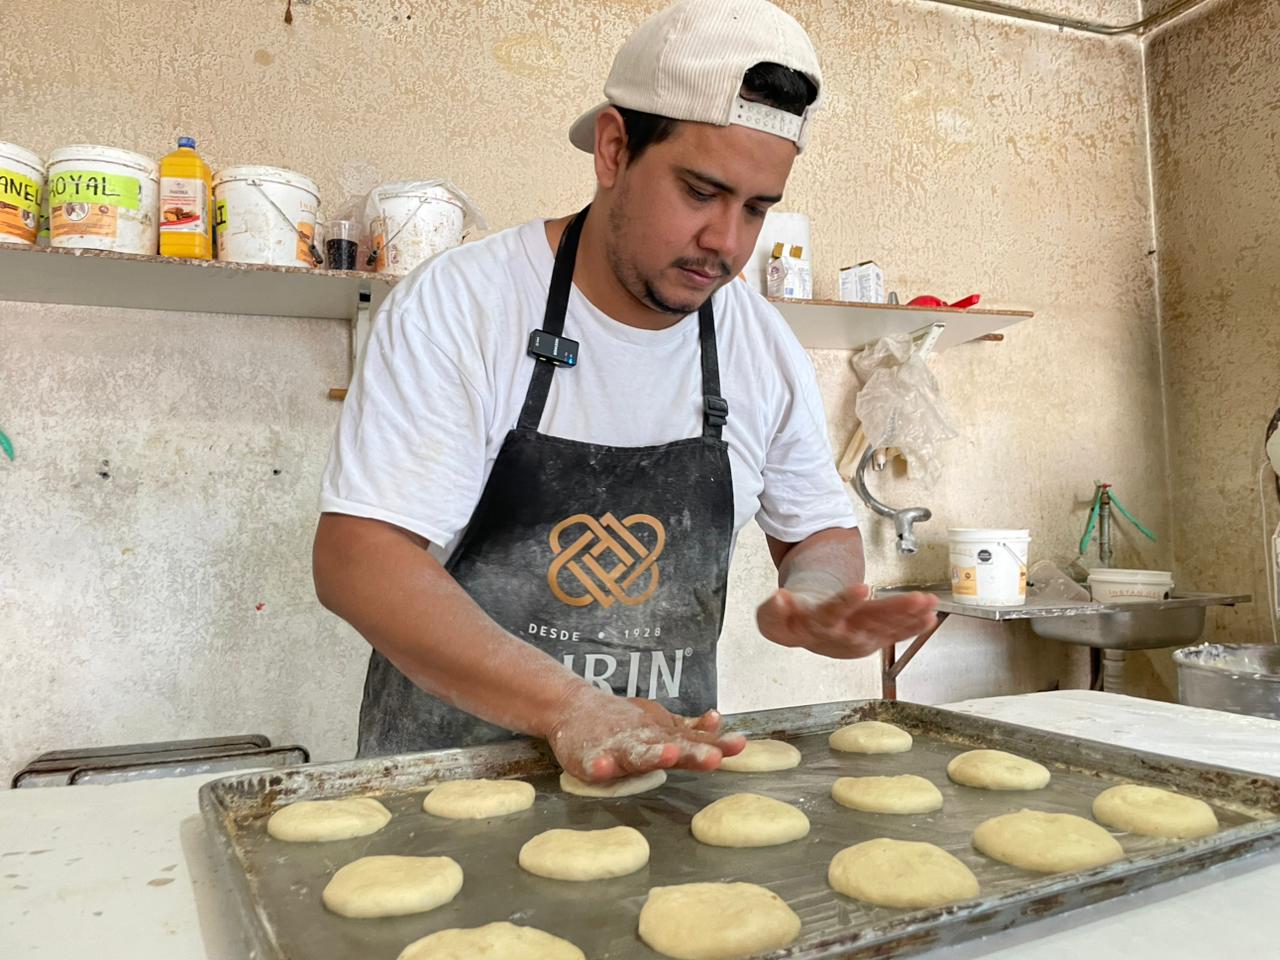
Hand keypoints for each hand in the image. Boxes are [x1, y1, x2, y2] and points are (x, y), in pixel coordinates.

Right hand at [545, 686, 745, 781]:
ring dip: (654, 755)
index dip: (717, 745)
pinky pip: (594, 762)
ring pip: (638, 753)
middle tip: (713, 757)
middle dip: (692, 752)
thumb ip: (690, 730)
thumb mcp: (660, 725)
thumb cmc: (623, 722)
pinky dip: (599, 764)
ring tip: (669, 755)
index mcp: (662, 738)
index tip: (740, 744)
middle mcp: (644, 741)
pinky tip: (603, 768)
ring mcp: (617, 747)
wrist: (574, 707)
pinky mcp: (590, 756)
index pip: (694, 743)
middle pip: (672, 747)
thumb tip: (719, 722)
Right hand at [756, 583, 937, 658]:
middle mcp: (843, 635)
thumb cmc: (792, 620)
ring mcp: (862, 639)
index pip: (832, 613)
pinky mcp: (874, 639)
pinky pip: (896, 634)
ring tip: (930, 604)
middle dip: (895, 610)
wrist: (805, 634)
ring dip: (911, 617)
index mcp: (818, 625)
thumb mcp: (772, 616)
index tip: (861, 588)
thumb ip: (773, 610)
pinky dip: (914, 626)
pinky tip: (930, 617)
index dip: (846, 602)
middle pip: (869, 621)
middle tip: (916, 600)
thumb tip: (780, 598)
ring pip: (887, 627)